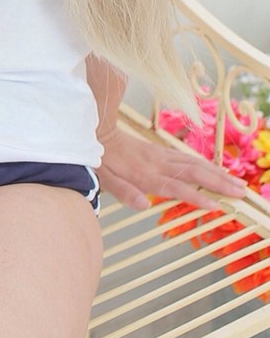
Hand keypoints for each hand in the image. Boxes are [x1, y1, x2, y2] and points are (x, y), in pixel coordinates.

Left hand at [97, 128, 248, 212]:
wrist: (96, 130)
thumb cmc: (99, 160)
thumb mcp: (104, 180)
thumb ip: (123, 193)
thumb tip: (143, 205)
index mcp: (145, 174)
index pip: (177, 188)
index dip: (197, 198)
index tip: (216, 206)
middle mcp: (158, 164)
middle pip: (194, 174)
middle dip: (219, 184)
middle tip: (241, 193)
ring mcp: (160, 155)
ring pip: (195, 164)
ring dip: (218, 173)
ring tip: (237, 183)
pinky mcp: (160, 150)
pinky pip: (187, 157)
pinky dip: (205, 164)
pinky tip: (215, 169)